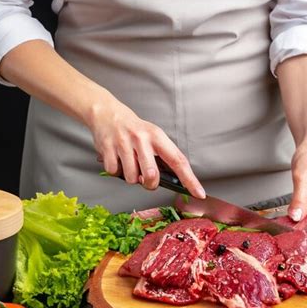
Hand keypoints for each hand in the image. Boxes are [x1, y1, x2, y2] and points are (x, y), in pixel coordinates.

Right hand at [87, 95, 205, 198]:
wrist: (107, 113)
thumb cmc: (134, 130)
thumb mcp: (153, 137)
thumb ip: (162, 157)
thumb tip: (173, 181)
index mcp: (158, 137)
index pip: (178, 161)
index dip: (190, 180)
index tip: (199, 193)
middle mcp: (142, 139)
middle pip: (152, 175)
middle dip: (150, 184)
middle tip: (146, 178)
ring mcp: (124, 143)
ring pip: (132, 178)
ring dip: (131, 177)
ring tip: (129, 164)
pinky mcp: (107, 148)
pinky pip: (114, 172)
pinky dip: (116, 171)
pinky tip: (117, 160)